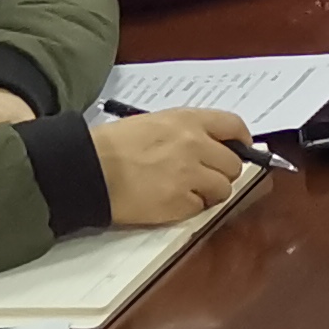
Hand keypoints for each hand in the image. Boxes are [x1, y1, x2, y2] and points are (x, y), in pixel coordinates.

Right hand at [92, 107, 247, 225]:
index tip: (240, 149)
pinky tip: (168, 201)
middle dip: (222, 173)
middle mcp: (194, 144)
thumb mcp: (153, 124)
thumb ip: (186, 131)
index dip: (241, 141)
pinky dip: (188, 208)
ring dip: (209, 193)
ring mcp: (189, 174)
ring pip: (223, 189)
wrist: (87, 169)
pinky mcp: (180, 202)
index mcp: (187, 120)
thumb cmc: (112, 145)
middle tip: (203, 177)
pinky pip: (200, 208)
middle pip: (234, 164)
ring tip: (183, 190)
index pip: (234, 125)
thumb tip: (212, 146)